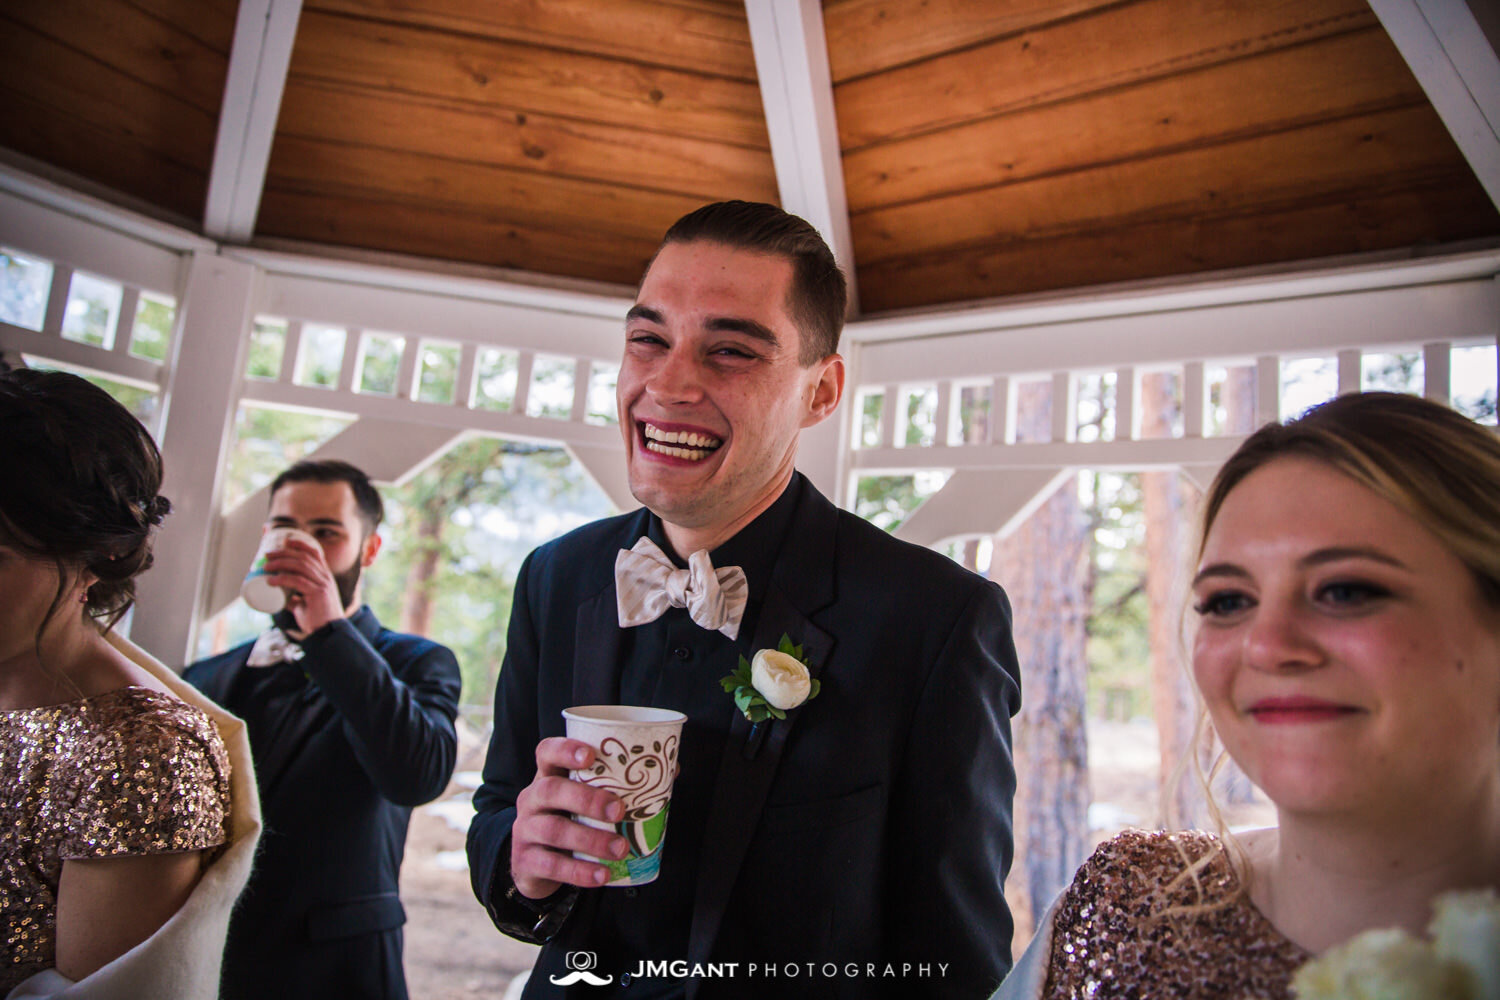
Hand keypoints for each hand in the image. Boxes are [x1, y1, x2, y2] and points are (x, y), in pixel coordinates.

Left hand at [263, 536, 344, 634]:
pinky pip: (298, 581)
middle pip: (304, 557)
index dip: (300, 545)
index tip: (285, 542)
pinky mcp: (317, 593)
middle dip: (284, 553)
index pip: (315, 553)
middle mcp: (325, 577)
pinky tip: (271, 580)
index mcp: (324, 577)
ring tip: (266, 566)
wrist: (328, 634)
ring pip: (300, 566)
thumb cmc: (317, 620)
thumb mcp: (305, 605)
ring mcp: (323, 584)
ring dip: (280, 563)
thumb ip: (295, 600)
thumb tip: (282, 598)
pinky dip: (283, 579)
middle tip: (267, 555)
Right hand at [510, 738, 628, 898]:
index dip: (565, 750)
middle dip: (586, 799)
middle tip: (619, 810)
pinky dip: (579, 871)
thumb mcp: (584, 798)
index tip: (590, 755)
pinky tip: (602, 874)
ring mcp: (525, 830)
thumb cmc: (569, 819)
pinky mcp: (526, 861)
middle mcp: (532, 798)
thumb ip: (619, 783)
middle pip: (550, 790)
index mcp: (548, 776)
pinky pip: (552, 865)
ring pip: (553, 830)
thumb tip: (672, 768)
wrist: (535, 862)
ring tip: (620, 848)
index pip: (546, 752)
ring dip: (590, 839)